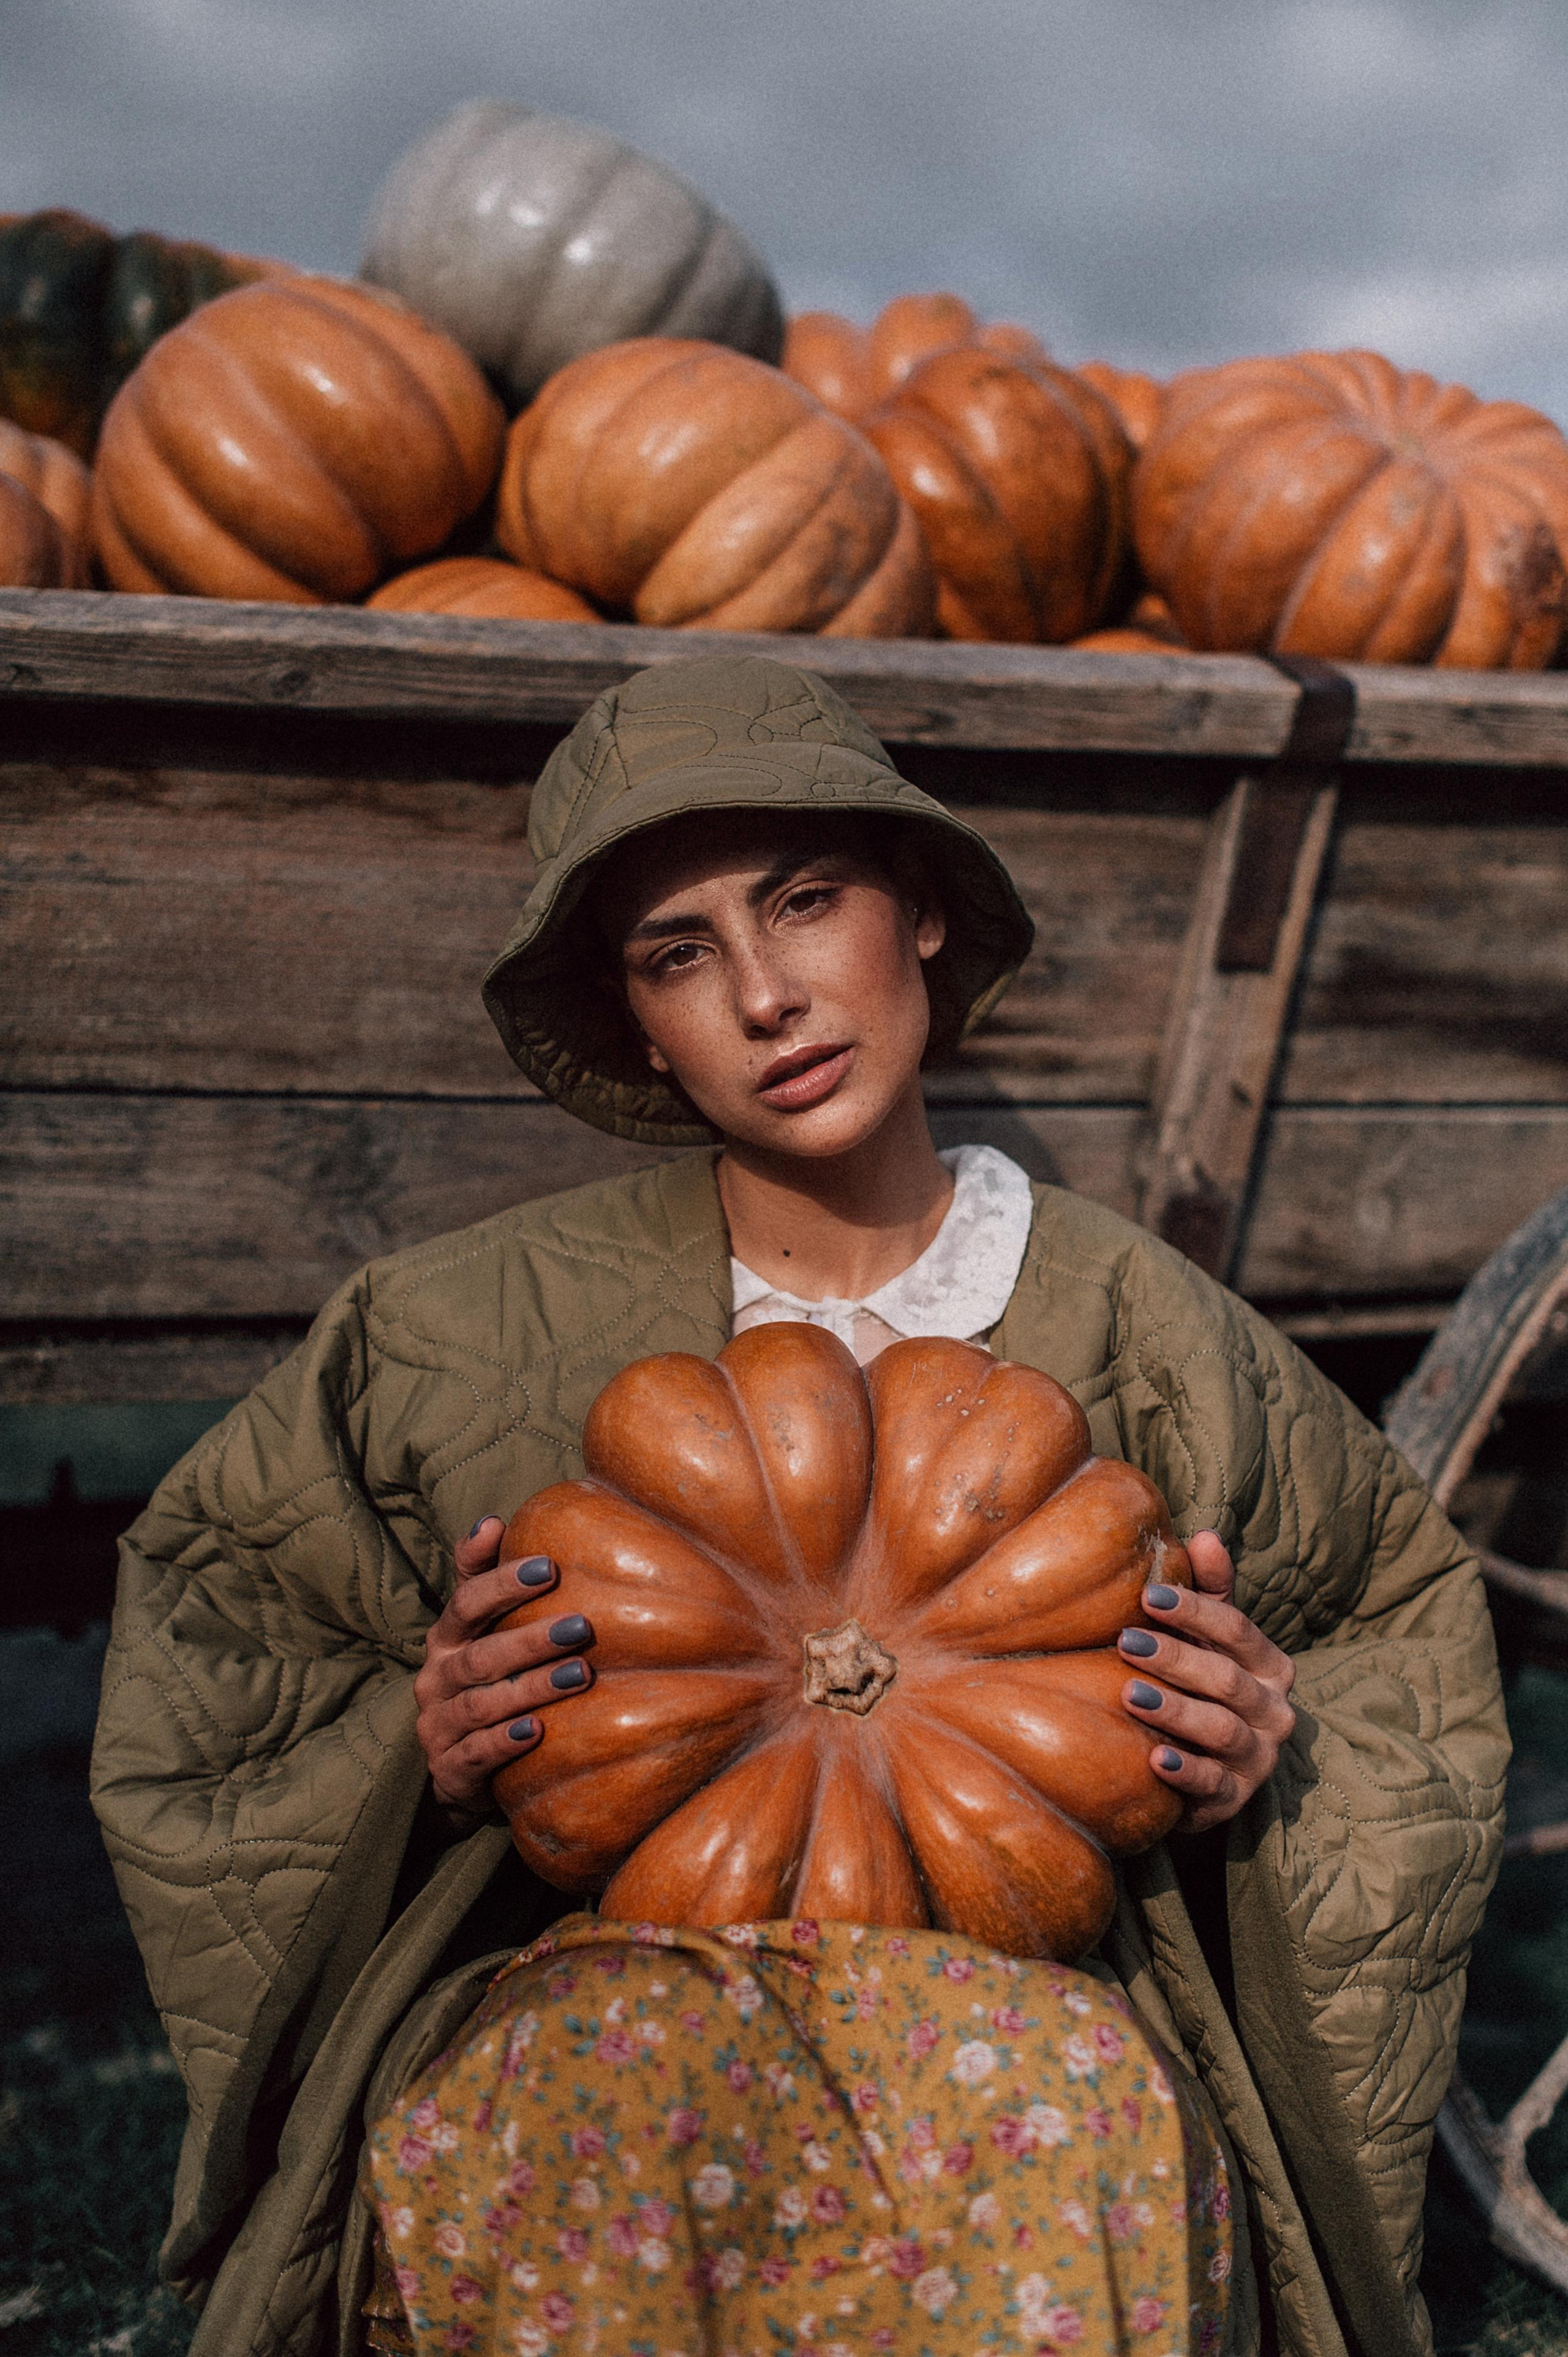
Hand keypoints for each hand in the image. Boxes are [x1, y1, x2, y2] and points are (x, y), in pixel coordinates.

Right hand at [414, 1516, 595, 1823]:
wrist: (457, 1766)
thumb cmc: (481, 1680)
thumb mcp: (477, 1628)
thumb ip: (480, 1576)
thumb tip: (491, 1520)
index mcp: (445, 1639)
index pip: (466, 1603)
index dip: (503, 1583)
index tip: (550, 1566)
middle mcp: (436, 1679)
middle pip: (481, 1656)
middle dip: (531, 1639)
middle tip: (582, 1626)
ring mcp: (438, 1726)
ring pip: (483, 1705)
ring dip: (532, 1688)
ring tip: (580, 1675)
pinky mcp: (449, 1769)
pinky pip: (476, 1753)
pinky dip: (506, 1741)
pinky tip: (539, 1731)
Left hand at [1118, 1530, 1295, 1833]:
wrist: (1212, 1770)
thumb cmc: (1206, 1686)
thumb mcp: (1212, 1639)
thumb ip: (1212, 1590)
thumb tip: (1205, 1534)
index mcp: (1270, 1666)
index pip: (1237, 1630)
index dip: (1194, 1611)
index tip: (1146, 1597)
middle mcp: (1274, 1712)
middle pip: (1226, 1679)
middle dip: (1175, 1658)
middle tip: (1125, 1642)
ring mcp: (1257, 1759)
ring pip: (1221, 1730)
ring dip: (1175, 1711)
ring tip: (1130, 1695)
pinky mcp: (1234, 1799)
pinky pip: (1213, 1786)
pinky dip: (1186, 1773)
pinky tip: (1154, 1760)